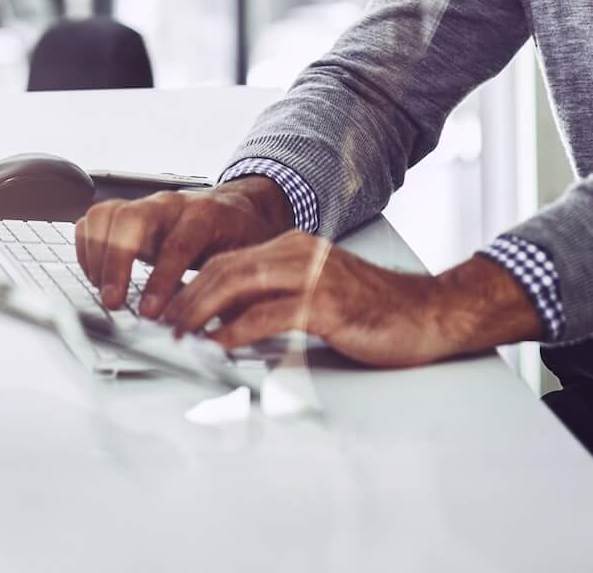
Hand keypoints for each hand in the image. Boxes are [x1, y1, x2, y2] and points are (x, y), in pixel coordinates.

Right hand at [72, 177, 294, 317]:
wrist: (237, 208)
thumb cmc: (240, 236)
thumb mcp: (247, 261)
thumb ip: (233, 291)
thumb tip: (225, 334)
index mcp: (205, 215)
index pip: (177, 244)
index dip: (161, 280)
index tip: (150, 313)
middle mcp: (171, 205)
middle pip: (131, 219)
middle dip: (116, 263)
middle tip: (113, 302)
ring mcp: (145, 205)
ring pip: (107, 214)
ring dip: (98, 256)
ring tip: (106, 290)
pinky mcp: (128, 211)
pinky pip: (95, 220)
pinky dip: (88, 248)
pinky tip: (99, 275)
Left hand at [155, 232, 541, 368]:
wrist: (428, 314)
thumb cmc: (375, 311)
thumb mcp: (316, 295)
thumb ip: (274, 300)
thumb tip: (226, 322)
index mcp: (295, 247)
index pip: (229, 257)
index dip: (192, 282)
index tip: (169, 306)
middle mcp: (300, 253)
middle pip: (225, 266)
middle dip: (186, 295)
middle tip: (164, 322)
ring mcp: (313, 276)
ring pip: (239, 283)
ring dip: (201, 310)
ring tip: (181, 332)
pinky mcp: (326, 305)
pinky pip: (268, 314)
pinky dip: (236, 330)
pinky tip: (220, 344)